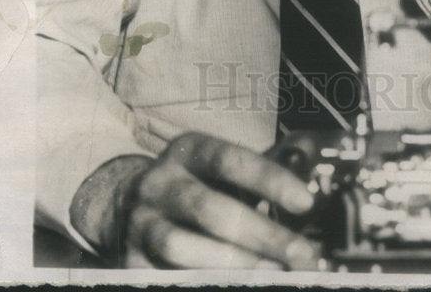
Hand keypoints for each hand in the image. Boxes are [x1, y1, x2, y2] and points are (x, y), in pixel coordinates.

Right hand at [70, 133, 317, 268]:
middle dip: (263, 235)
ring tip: (273, 273)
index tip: (305, 202)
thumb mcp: (218, 166)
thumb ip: (260, 171)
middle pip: (211, 210)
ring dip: (234, 265)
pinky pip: (165, 276)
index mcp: (189, 150)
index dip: (270, 180)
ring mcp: (140, 223)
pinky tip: (236, 284)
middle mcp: (160, 183)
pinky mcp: (129, 261)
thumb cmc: (192, 184)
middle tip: (301, 253)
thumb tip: (308, 175)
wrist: (122, 204)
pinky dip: (202, 280)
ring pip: (182, 248)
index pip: (232, 160)